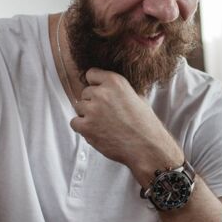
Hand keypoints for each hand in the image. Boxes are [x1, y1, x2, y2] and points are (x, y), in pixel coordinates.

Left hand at [69, 69, 184, 186]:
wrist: (147, 147)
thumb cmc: (145, 125)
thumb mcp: (137, 97)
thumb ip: (119, 91)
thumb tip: (109, 89)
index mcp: (115, 82)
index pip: (91, 74)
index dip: (95, 84)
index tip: (99, 93)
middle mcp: (102, 93)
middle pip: (85, 93)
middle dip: (92, 102)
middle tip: (105, 114)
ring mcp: (92, 110)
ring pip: (79, 107)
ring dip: (87, 115)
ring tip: (103, 124)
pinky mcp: (86, 126)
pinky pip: (74, 122)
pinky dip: (82, 128)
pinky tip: (96, 132)